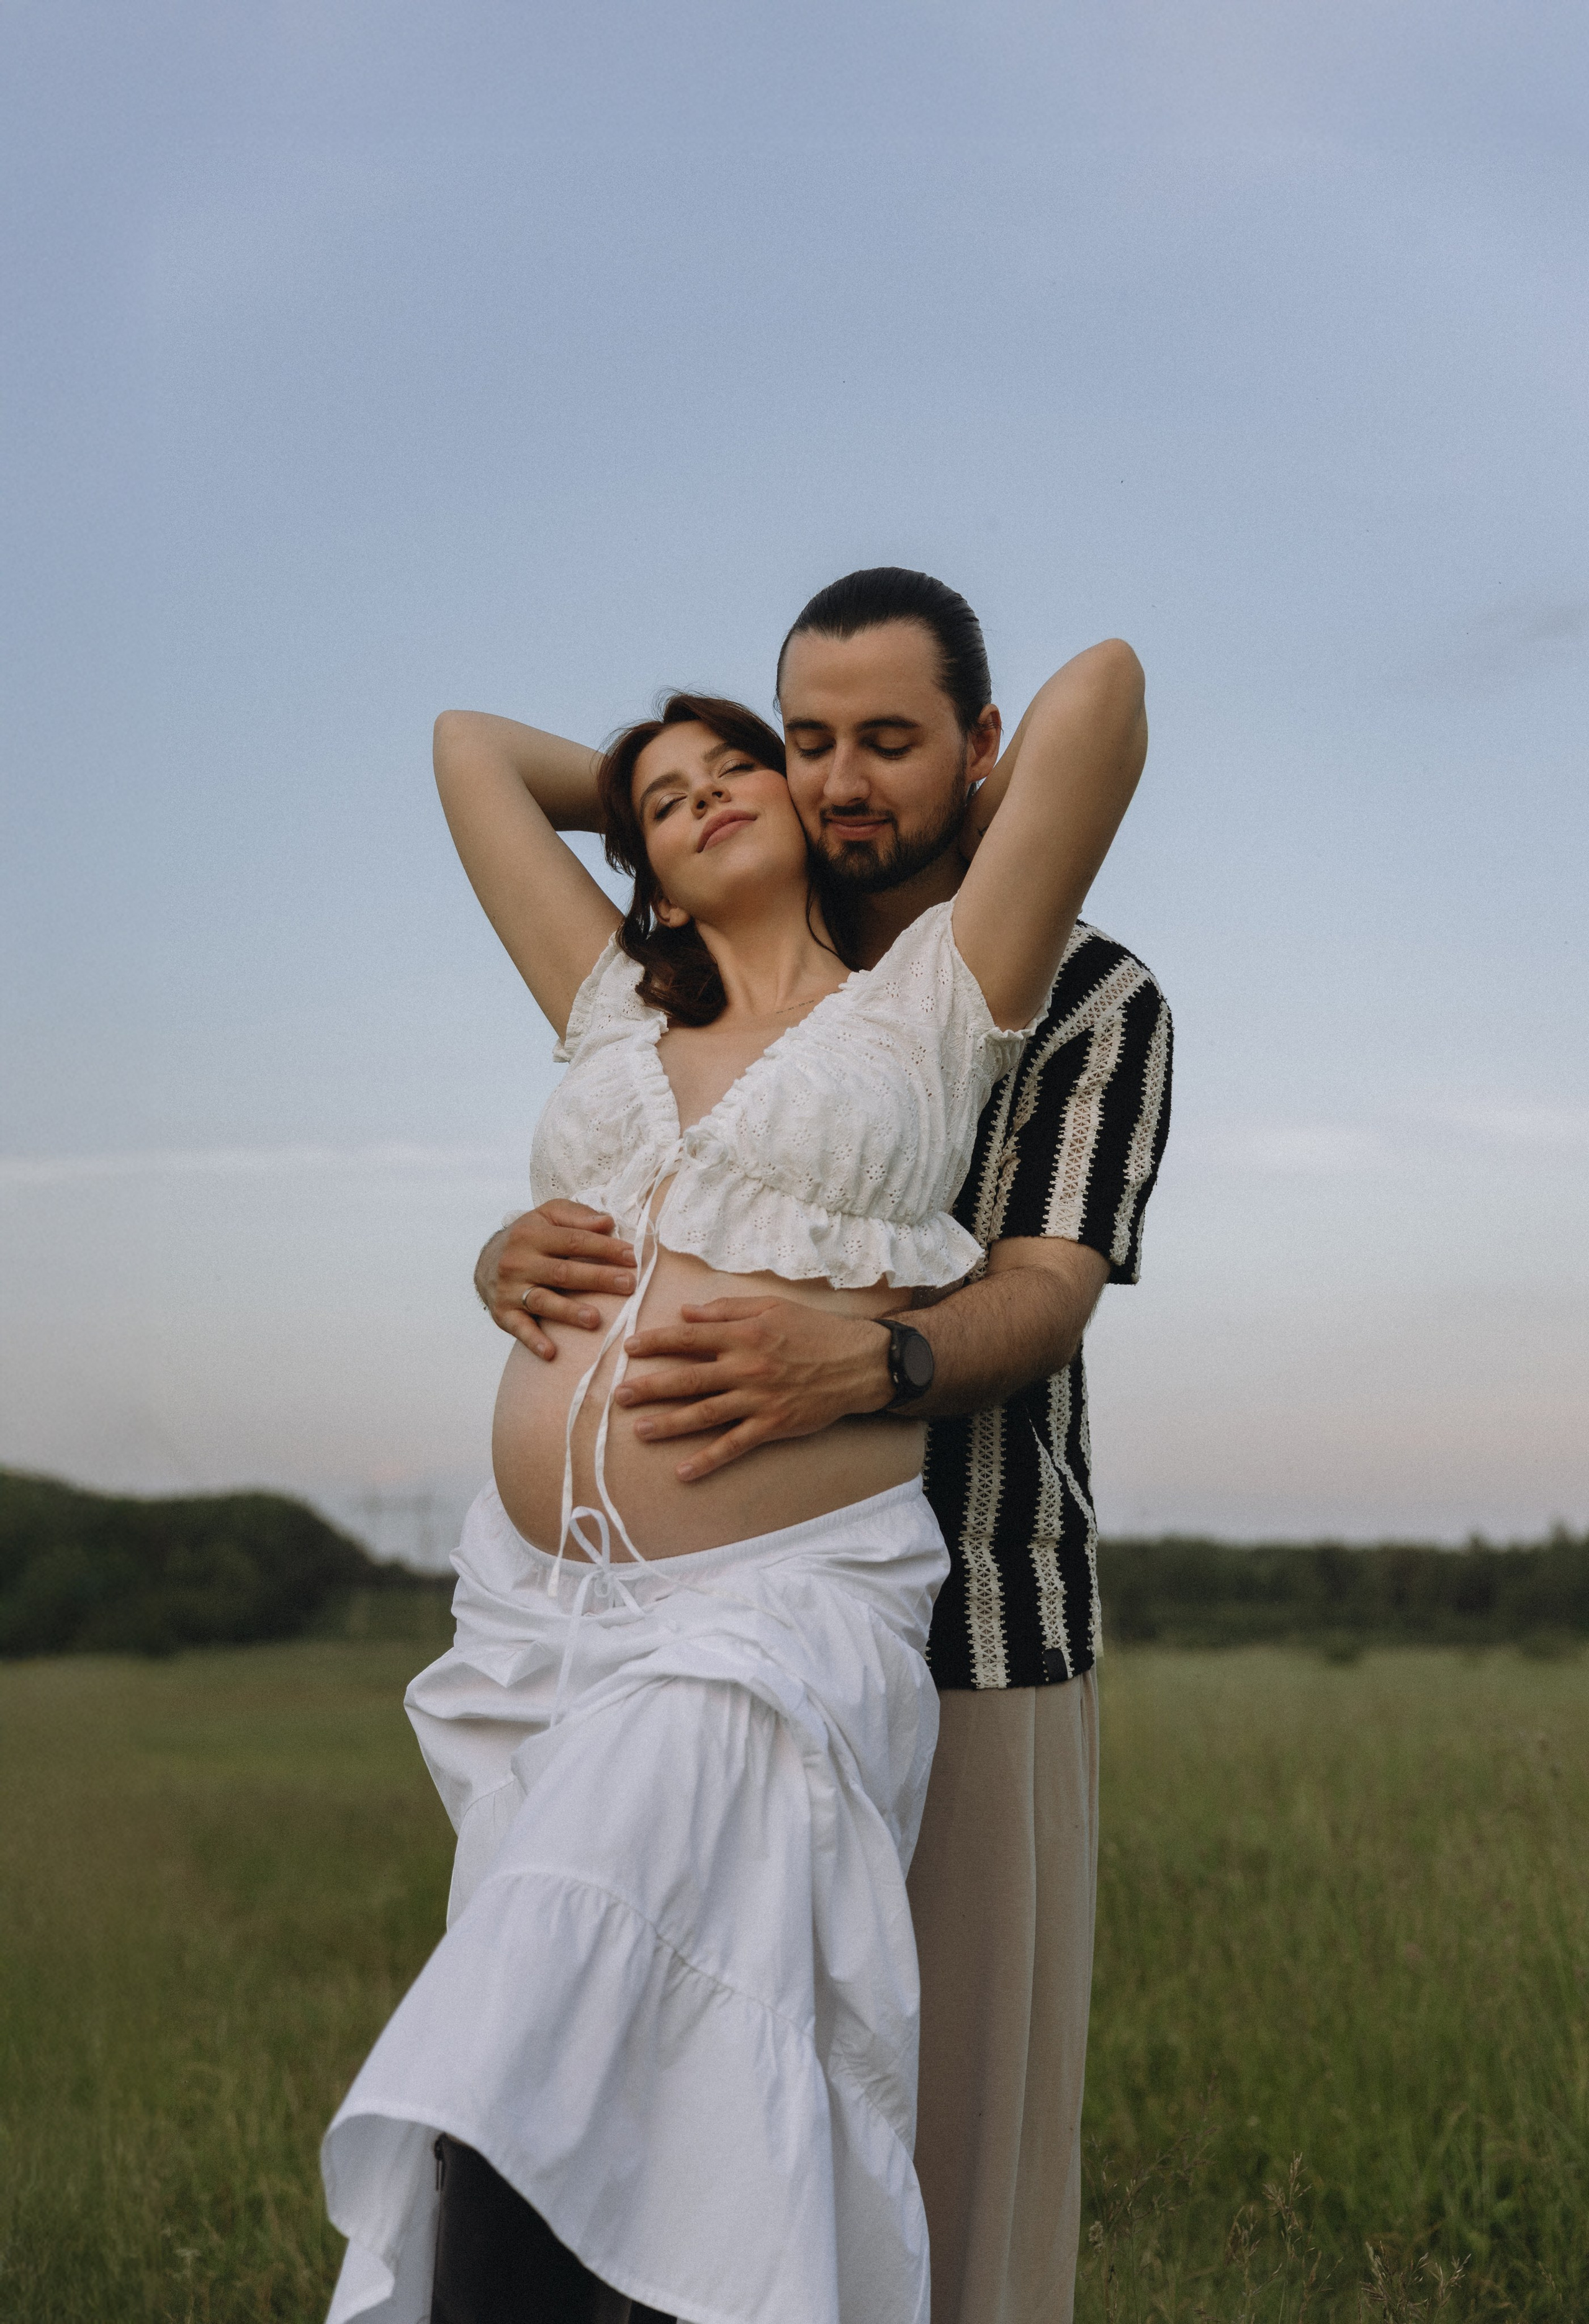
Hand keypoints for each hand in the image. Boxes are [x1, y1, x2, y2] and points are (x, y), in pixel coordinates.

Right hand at [475, 1202, 636, 1359]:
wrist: (486, 1262)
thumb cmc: (529, 1238)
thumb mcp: (548, 1216)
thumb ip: (578, 1216)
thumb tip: (608, 1223)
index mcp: (532, 1235)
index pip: (574, 1240)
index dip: (604, 1248)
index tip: (632, 1257)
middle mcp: (518, 1262)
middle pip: (563, 1272)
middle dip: (598, 1278)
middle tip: (629, 1285)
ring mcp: (510, 1290)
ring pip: (543, 1301)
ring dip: (569, 1312)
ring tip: (595, 1319)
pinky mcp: (503, 1314)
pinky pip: (520, 1329)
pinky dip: (534, 1341)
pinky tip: (551, 1352)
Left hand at [614, 1298, 894, 1480]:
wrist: (859, 1363)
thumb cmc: (816, 1330)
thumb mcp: (772, 1306)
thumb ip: (727, 1309)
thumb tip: (687, 1312)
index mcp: (742, 1334)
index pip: (688, 1338)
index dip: (656, 1342)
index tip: (629, 1349)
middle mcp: (745, 1367)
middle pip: (687, 1379)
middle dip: (650, 1387)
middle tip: (619, 1396)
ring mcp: (757, 1400)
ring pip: (703, 1414)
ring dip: (668, 1424)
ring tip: (639, 1430)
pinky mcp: (771, 1426)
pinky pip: (733, 1446)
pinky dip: (707, 1460)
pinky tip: (683, 1471)